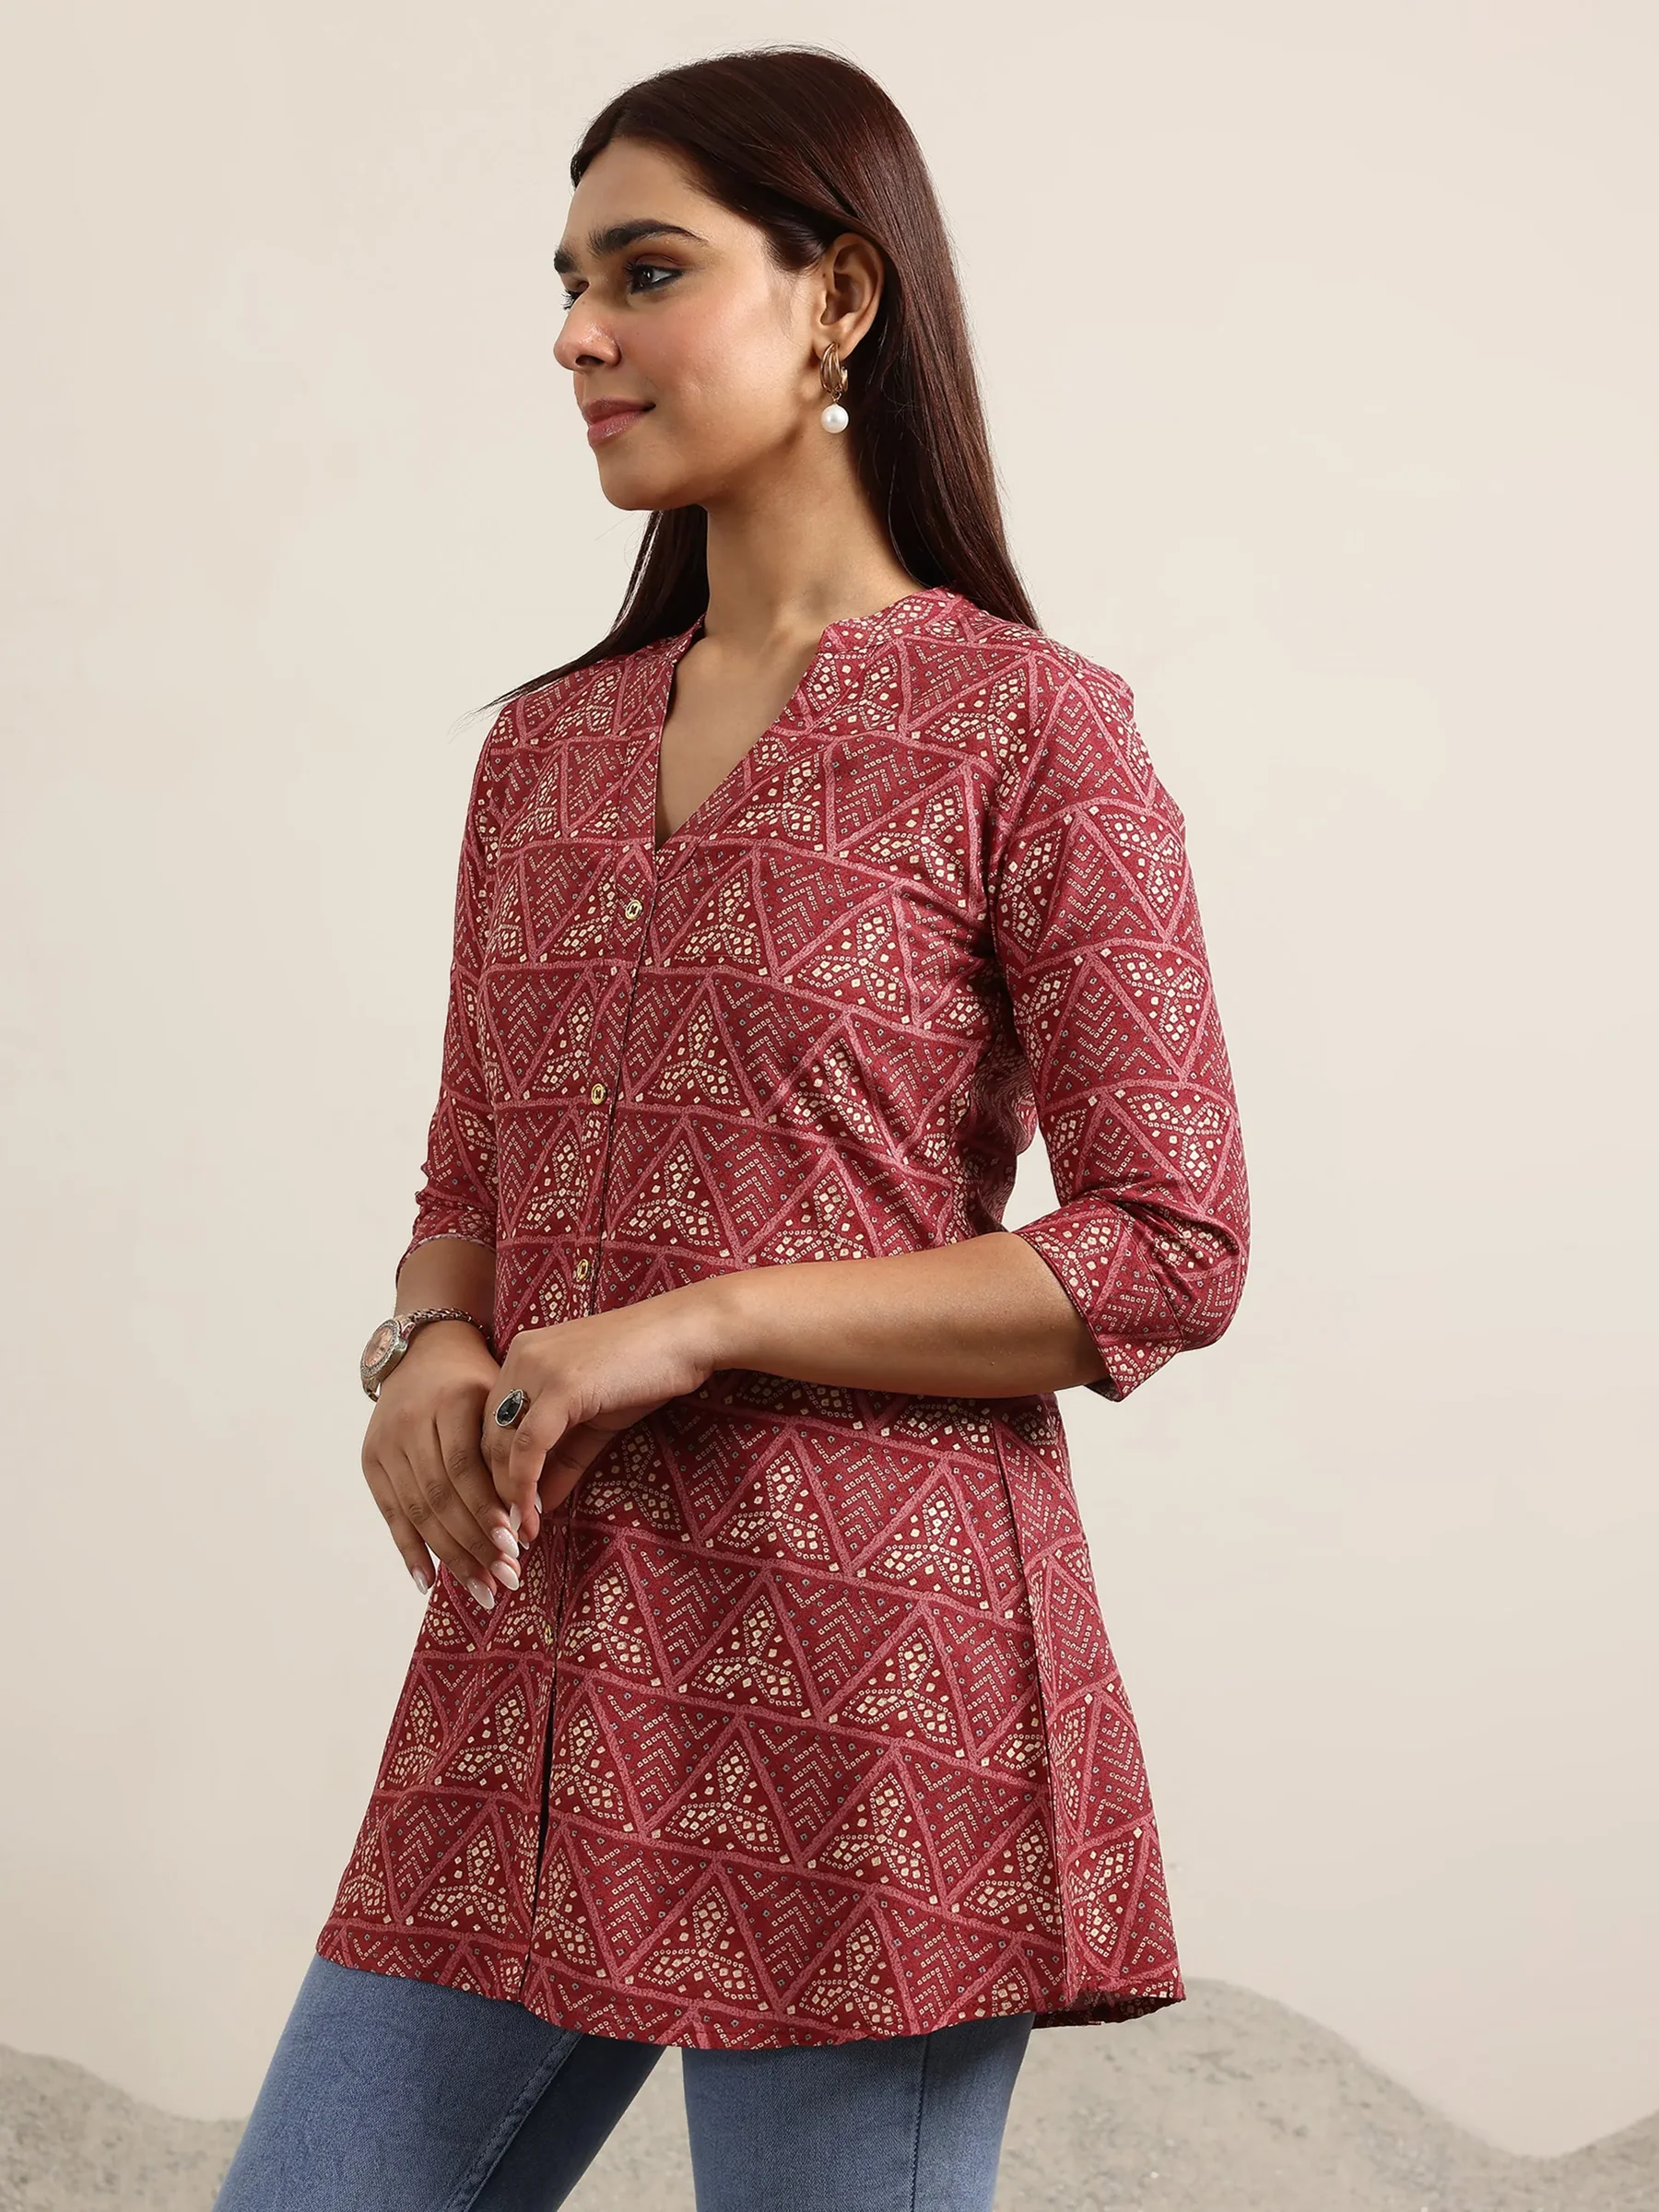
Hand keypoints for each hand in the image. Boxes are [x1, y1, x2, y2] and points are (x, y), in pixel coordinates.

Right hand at [360, 1321, 521, 1609]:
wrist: (425, 1348)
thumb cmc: (479, 1380)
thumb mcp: (501, 1396)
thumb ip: (511, 1446)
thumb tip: (528, 1514)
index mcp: (450, 1402)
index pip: (466, 1467)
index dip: (487, 1509)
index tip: (515, 1546)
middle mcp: (410, 1422)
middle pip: (441, 1496)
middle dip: (474, 1544)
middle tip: (505, 1581)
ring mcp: (385, 1442)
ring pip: (418, 1510)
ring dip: (450, 1556)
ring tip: (481, 1589)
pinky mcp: (371, 1460)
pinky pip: (391, 1513)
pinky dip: (410, 1549)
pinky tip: (428, 1581)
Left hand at [482, 1286, 725, 1543]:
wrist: (688, 1334)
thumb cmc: (647, 1371)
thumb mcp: (595, 1420)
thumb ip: (563, 1457)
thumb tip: (539, 1505)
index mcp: (522, 1356)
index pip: (490, 1423)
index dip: (495, 1471)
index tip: (509, 1510)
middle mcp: (519, 1357)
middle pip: (488, 1437)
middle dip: (496, 1489)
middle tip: (511, 1531)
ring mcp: (538, 1369)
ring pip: (502, 1444)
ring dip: (508, 1494)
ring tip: (523, 1530)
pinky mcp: (561, 1386)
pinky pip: (529, 1445)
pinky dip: (525, 1484)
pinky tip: (534, 1512)